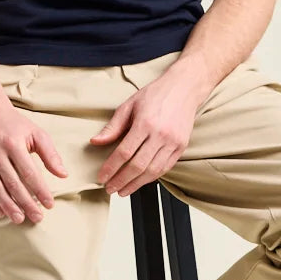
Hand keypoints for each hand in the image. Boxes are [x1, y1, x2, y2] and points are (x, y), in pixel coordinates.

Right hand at [0, 98, 66, 223]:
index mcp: (14, 143)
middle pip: (13, 183)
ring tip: (19, 219)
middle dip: (26, 203)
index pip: (30, 173)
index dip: (40, 191)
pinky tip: (0, 211)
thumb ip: (50, 154)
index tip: (49, 204)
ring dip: (8, 205)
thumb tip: (63, 174)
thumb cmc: (12, 123)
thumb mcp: (35, 132)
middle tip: (37, 217)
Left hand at [89, 72, 198, 195]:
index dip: (111, 168)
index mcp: (145, 123)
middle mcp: (161, 135)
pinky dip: (151, 178)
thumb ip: (113, 127)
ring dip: (136, 184)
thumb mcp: (129, 105)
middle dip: (121, 181)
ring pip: (153, 171)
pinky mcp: (181, 147)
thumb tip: (95, 142)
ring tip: (123, 191)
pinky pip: (165, 168)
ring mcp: (173, 142)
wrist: (184, 88)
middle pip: (138, 166)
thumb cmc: (155, 95)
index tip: (102, 177)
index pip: (124, 152)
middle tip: (110, 189)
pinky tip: (140, 182)